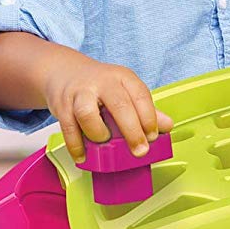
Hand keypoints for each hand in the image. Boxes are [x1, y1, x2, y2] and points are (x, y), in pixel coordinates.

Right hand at [41, 52, 173, 162]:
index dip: (149, 118)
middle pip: (119, 105)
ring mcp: (80, 92)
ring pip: (87, 113)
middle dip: (132, 131)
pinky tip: (83, 156)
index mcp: (123, 77)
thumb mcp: (125, 91)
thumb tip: (167, 126)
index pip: (140, 95)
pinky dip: (76, 145)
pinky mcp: (62, 105)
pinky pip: (68, 128)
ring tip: (103, 142)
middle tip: (140, 151)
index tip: (152, 136)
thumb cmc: (100, 86)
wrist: (64, 72)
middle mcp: (102, 82)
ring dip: (98, 133)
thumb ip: (145, 109)